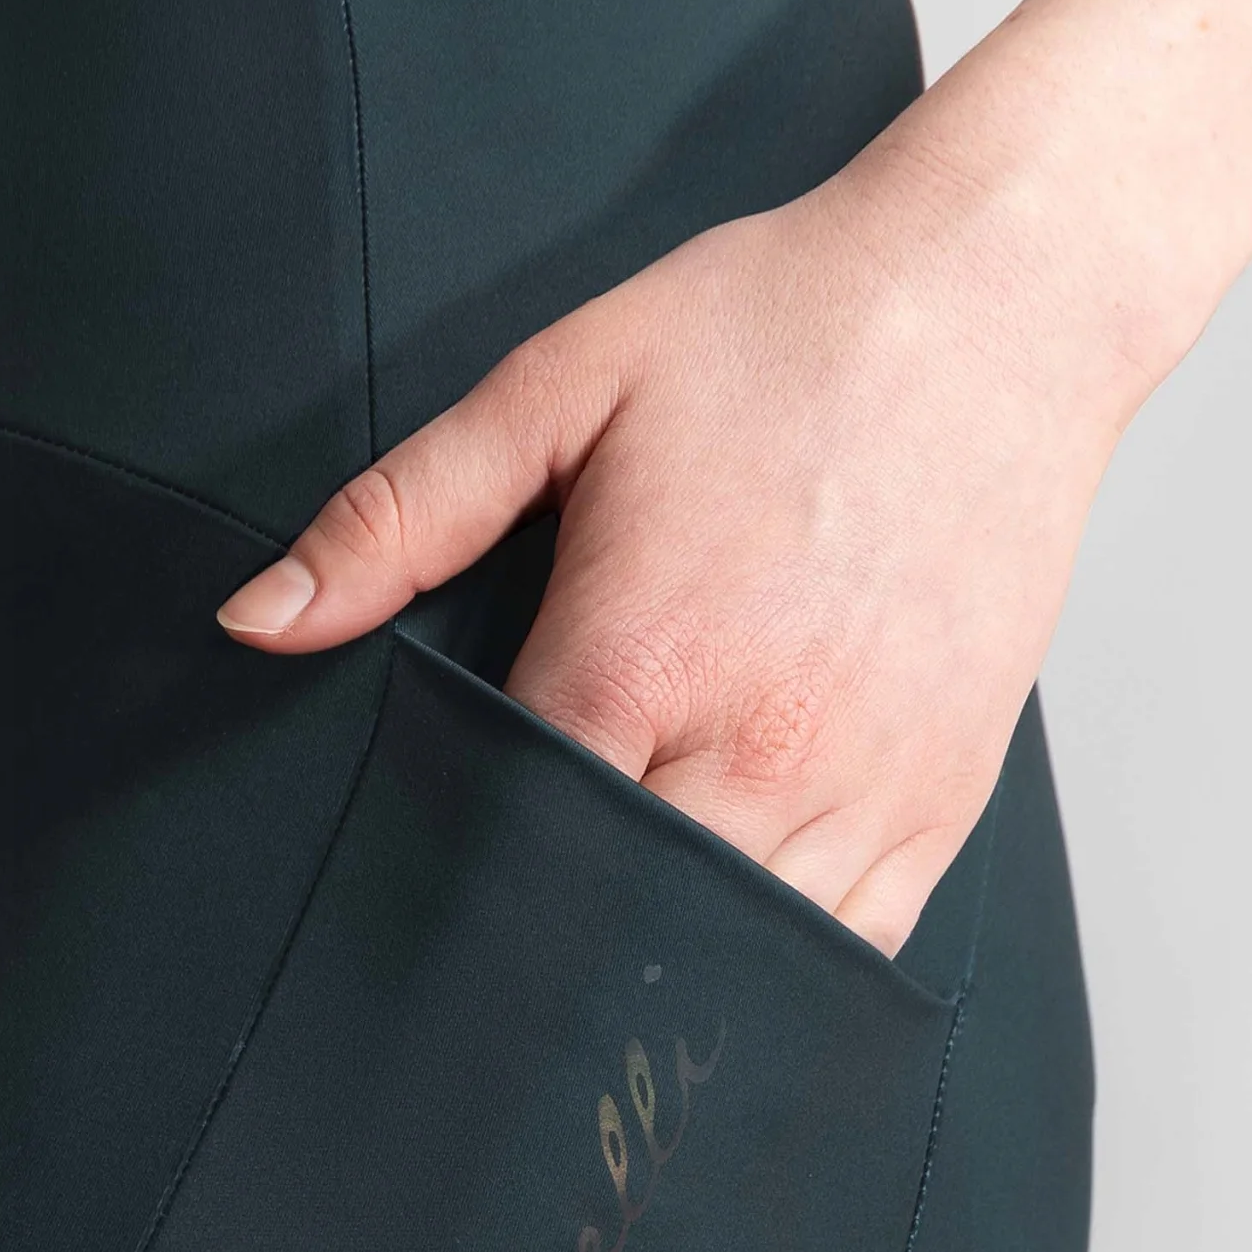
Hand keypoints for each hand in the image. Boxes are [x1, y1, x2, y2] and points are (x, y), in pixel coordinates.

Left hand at [214, 141, 1153, 956]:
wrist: (994, 296)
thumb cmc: (778, 333)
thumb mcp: (554, 391)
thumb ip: (395, 518)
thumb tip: (257, 621)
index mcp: (636, 659)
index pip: (507, 848)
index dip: (454, 878)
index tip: (419, 891)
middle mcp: (756, 748)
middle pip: (614, 922)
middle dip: (549, 936)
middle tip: (498, 938)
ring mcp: (862, 785)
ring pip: (734, 955)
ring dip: (663, 952)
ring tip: (608, 934)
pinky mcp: (944, 797)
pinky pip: (849, 941)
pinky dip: (778, 950)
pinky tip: (726, 916)